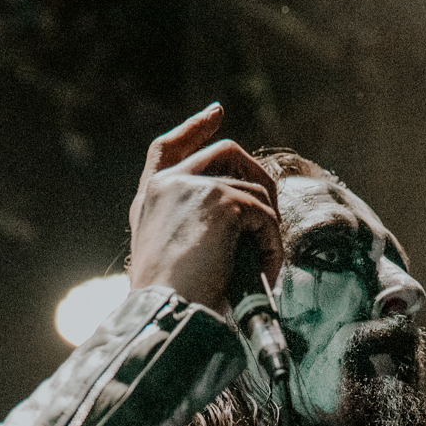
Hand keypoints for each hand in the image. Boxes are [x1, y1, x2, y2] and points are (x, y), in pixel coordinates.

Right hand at [127, 103, 281, 311]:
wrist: (165, 313)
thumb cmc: (171, 302)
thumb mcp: (170, 257)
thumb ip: (192, 228)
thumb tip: (245, 221)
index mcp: (150, 199)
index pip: (168, 148)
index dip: (193, 128)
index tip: (215, 113)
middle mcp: (168, 184)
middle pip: (226, 153)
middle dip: (259, 176)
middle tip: (275, 210)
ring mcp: (195, 187)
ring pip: (255, 190)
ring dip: (268, 229)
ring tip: (263, 267)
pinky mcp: (222, 200)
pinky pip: (267, 217)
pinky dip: (273, 246)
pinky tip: (265, 273)